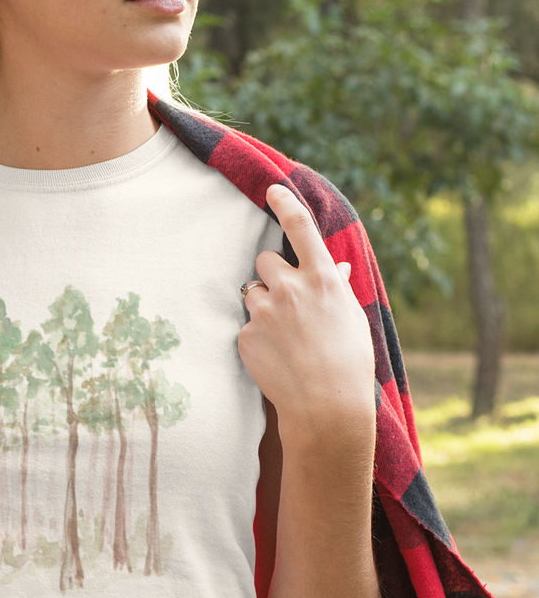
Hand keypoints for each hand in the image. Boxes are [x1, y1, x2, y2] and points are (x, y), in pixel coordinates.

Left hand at [238, 184, 374, 447]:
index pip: (300, 228)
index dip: (285, 204)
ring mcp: (265, 311)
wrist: (327, 408)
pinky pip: (246, 324)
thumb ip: (339, 288)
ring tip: (286, 338)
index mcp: (324, 279)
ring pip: (253, 292)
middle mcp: (291, 288)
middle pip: (265, 260)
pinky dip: (257, 337)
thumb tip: (340, 268)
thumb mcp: (352, 319)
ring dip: (264, 306)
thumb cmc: (349, 364)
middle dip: (272, 276)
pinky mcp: (245, 334)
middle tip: (287, 303)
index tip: (271, 189)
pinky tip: (276, 357)